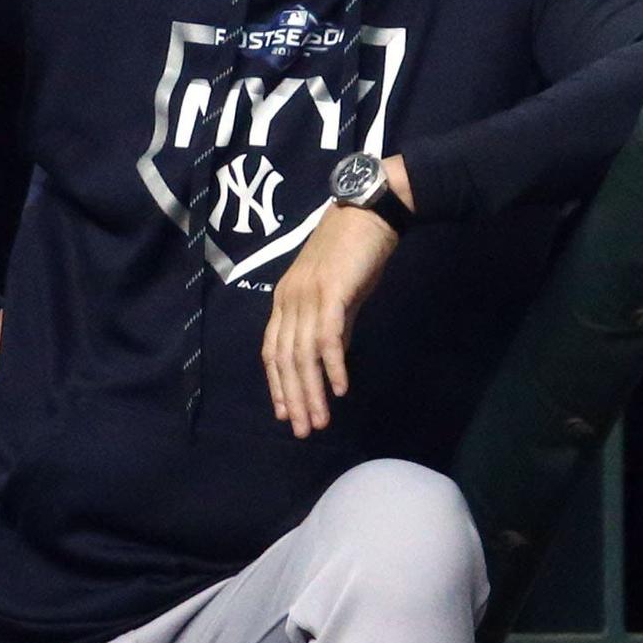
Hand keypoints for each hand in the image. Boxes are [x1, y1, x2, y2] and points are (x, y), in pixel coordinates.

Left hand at [261, 155, 409, 438]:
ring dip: (311, 392)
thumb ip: (332, 324)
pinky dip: (332, 366)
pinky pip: (328, 338)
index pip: (272, 350)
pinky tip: (339, 390)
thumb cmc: (355, 251)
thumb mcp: (337, 292)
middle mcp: (289, 299)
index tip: (285, 414)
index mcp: (285, 299)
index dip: (277, 384)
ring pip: (303, 355)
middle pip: (285, 359)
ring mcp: (308, 295)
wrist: (370, 211)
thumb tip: (330, 358)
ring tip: (320, 421)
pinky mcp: (331, 293)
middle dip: (293, 399)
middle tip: (303, 430)